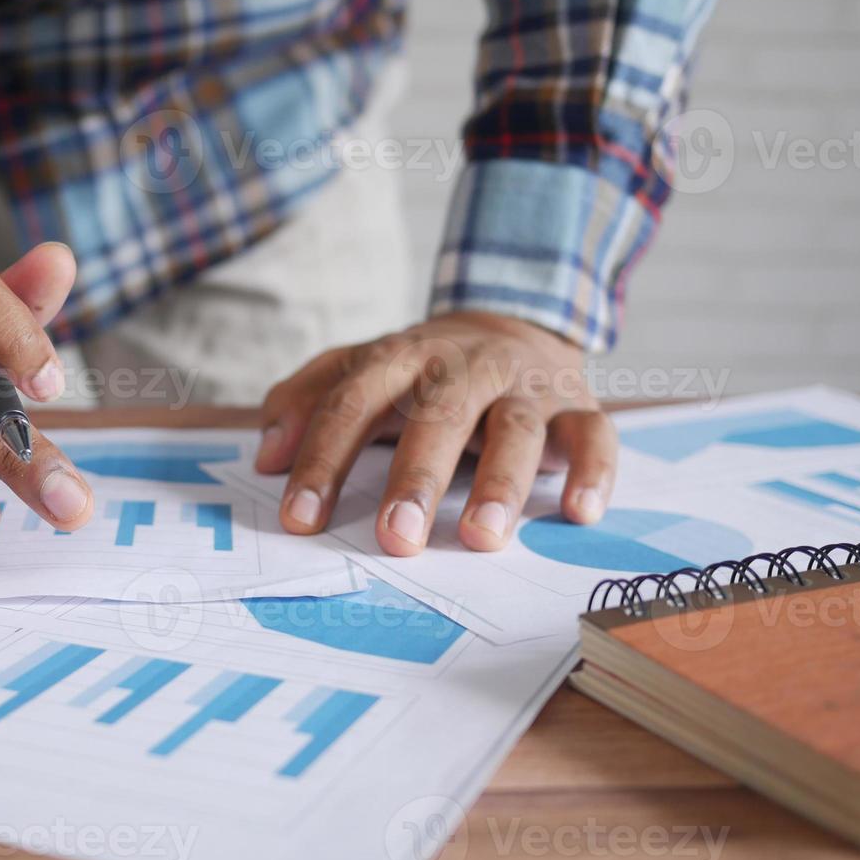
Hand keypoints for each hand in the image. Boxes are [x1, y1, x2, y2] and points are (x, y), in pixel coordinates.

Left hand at [255, 312, 615, 555]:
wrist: (511, 321)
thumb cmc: (421, 368)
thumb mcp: (358, 369)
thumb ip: (304, 401)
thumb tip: (265, 456)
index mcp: (401, 356)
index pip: (354, 402)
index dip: (324, 459)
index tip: (299, 518)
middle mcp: (465, 365)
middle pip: (439, 415)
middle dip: (415, 478)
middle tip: (395, 539)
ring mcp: (525, 385)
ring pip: (518, 428)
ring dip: (501, 483)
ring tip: (480, 538)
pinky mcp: (578, 404)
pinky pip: (595, 434)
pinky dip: (594, 471)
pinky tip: (580, 513)